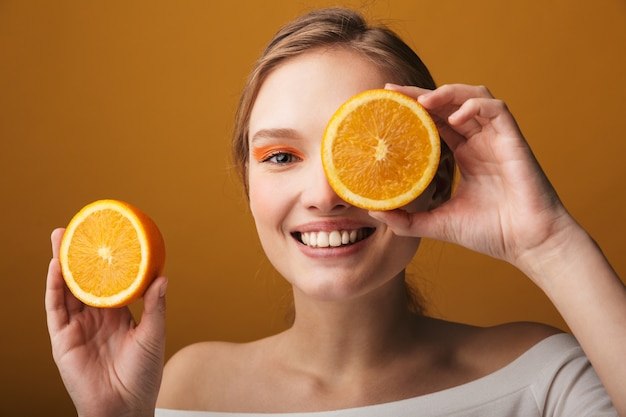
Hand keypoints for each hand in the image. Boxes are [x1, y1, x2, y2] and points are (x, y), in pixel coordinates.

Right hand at [45, 228, 166, 416]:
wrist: (125, 407)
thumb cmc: (143, 375)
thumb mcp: (153, 335)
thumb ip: (155, 307)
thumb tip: (163, 277)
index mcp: (118, 314)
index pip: (109, 281)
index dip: (105, 261)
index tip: (107, 238)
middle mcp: (96, 317)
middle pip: (84, 280)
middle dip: (79, 256)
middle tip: (76, 228)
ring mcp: (78, 326)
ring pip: (67, 289)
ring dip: (62, 264)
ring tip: (60, 238)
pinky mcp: (63, 339)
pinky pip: (56, 309)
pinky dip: (54, 287)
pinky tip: (55, 267)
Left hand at [371, 84, 575, 273]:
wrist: (528, 244)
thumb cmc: (491, 233)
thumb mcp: (437, 224)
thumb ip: (407, 219)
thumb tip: (374, 211)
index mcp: (465, 156)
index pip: (435, 122)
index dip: (413, 110)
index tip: (387, 104)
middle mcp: (479, 142)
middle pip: (449, 104)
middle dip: (421, 95)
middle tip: (394, 91)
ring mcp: (496, 138)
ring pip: (473, 97)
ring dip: (447, 93)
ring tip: (423, 101)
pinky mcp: (513, 140)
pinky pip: (496, 109)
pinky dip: (475, 106)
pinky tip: (455, 117)